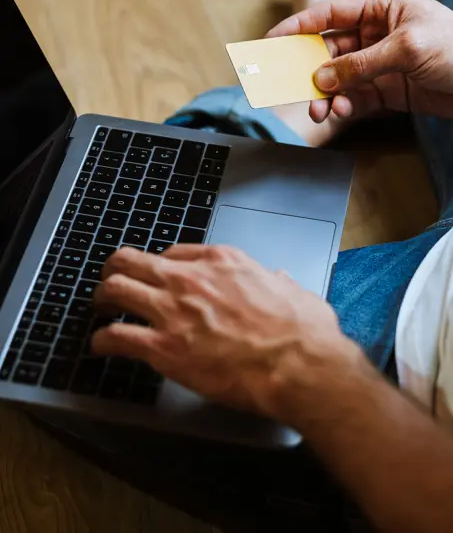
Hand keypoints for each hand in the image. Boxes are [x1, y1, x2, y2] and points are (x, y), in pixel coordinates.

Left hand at [92, 246, 353, 420]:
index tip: (154, 276)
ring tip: (99, 309)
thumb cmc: (301, 331)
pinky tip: (100, 347)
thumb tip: (281, 278)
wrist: (297, 365)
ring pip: (116, 289)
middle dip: (116, 270)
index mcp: (221, 262)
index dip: (157, 265)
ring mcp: (173, 311)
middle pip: (132, 261)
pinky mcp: (163, 347)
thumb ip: (281, 283)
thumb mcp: (296, 292)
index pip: (172, 253)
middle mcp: (189, 279)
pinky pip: (116, 336)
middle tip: (111, 283)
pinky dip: (102, 341)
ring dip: (102, 299)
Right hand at [267, 0, 452, 121]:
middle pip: (329, 51)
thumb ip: (360, 64)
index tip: (271, 41)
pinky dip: (344, 105)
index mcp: (381, 8)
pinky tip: (341, 111)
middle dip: (310, 71)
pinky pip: (355, 97)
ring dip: (325, 94)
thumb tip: (321, 79)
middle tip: (292, 89)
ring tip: (319, 110)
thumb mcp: (406, 49)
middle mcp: (376, 34)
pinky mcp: (387, 90)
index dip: (298, 27)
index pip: (330, 15)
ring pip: (338, 78)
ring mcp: (380, 63)